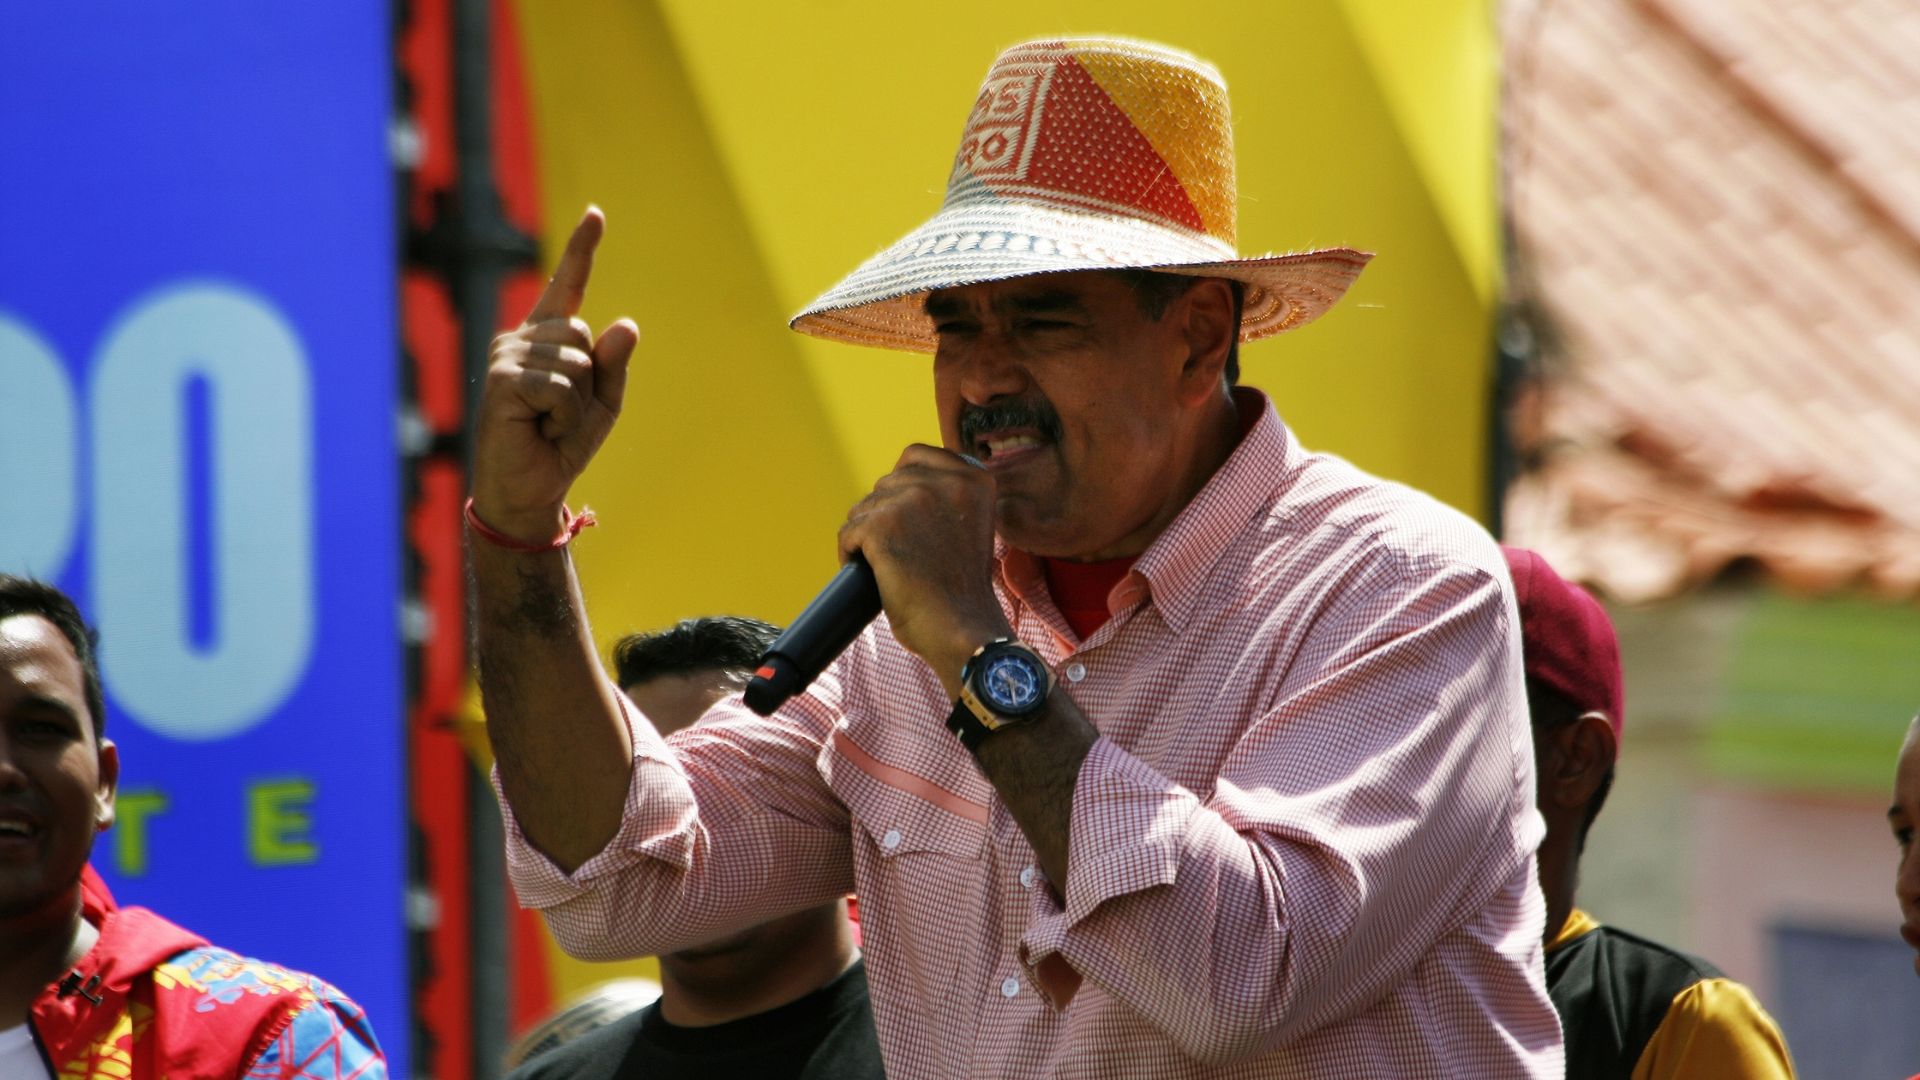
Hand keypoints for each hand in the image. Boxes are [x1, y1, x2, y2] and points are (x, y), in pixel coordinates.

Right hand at [471, 207, 638, 542]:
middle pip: (584, 337)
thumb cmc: (561, 445)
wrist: (528, 489)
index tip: (596, 214)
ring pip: (577, 363)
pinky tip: (539, 428)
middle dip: (589, 384)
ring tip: (548, 423)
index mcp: (547, 339)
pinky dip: (563, 416)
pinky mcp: (503, 378)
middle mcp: (522, 338)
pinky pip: (561, 387)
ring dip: (576, 405)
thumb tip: (626, 324)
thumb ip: (613, 365)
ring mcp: (507, 354)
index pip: (568, 287)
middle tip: (561, 415)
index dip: (581, 249)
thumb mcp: (601, 404)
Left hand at [839, 446, 1012, 694]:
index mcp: (973, 478)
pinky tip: (871, 574)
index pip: (915, 456)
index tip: (908, 520)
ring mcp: (912, 500)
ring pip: (863, 509)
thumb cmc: (962, 587)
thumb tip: (897, 483)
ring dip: (867, 538)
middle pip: (885, 483)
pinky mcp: (882, 525)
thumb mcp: (969, 524)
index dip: (903, 486)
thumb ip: (945, 496)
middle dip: (884, 515)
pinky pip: (848, 533)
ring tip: (890, 568)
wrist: (962, 628)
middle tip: (904, 553)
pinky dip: (850, 555)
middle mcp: (945, 481)